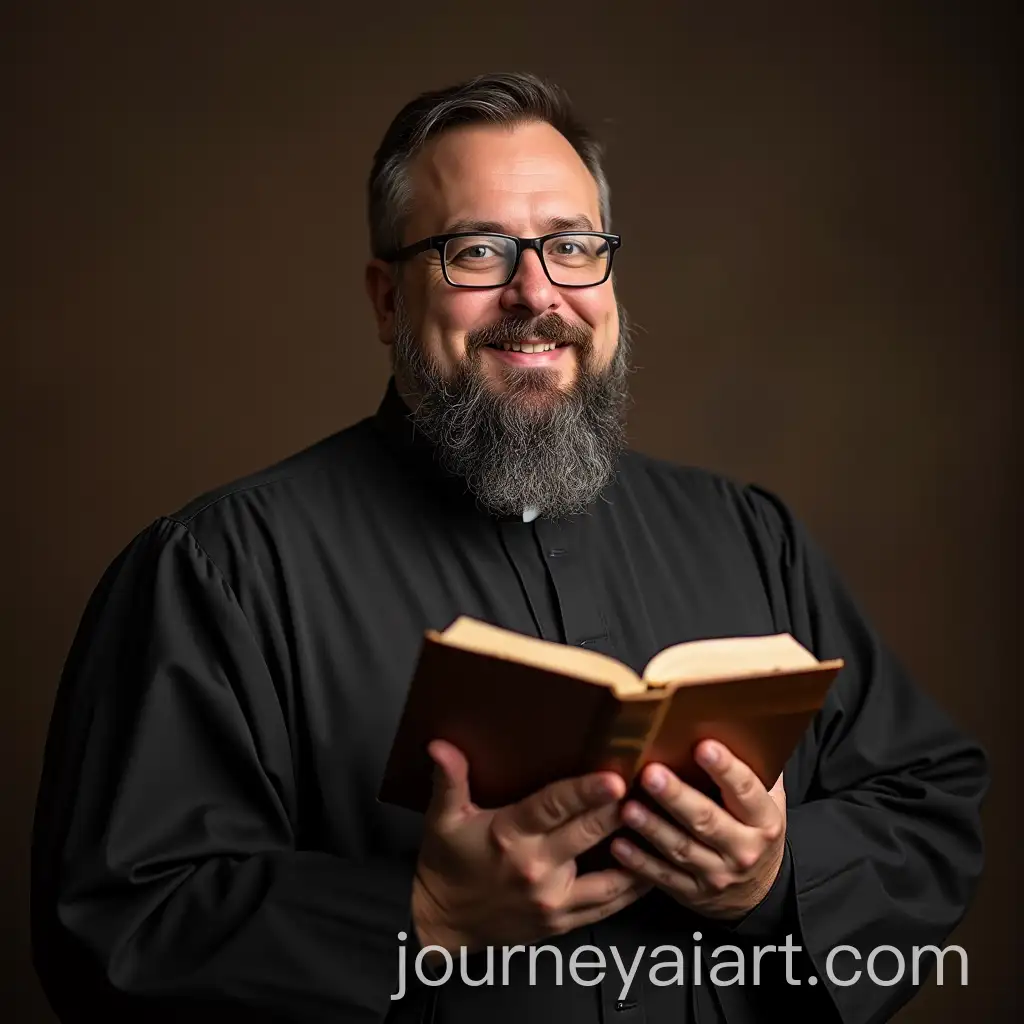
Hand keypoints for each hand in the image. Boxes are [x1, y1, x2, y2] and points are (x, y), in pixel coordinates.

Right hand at [413, 739, 651, 955]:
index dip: (584, 792)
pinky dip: (632, 888)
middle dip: (619, 813)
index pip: (551, 808)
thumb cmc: (446, 865)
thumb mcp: (442, 820)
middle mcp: (535, 868)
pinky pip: (606, 906)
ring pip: (607, 877)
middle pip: (587, 835)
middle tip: (648, 790)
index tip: (612, 778)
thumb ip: (449, 780)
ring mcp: (552, 899)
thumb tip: (440, 745)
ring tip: (662, 828)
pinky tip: (653, 868)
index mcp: (508, 836)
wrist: (442, 926)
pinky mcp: (563, 921)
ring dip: (636, 852)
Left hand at [610, 740, 785, 920]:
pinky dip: (639, 863)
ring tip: (627, 807)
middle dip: (677, 797)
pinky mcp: (692, 892)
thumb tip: (740, 720)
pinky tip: (618, 845)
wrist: (758, 890)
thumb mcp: (768, 801)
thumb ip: (756, 768)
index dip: (725, 769)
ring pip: (681, 849)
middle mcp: (743, 849)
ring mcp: (717, 875)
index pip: (746, 791)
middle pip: (707, 821)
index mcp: (764, 820)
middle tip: (651, 774)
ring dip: (652, 828)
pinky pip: (662, 877)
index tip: (703, 746)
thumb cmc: (753, 827)